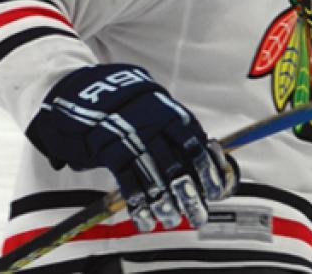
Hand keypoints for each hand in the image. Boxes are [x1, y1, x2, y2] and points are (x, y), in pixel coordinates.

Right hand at [25, 64, 237, 231]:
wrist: (95, 89)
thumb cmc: (137, 105)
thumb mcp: (164, 109)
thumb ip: (182, 133)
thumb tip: (209, 161)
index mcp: (175, 118)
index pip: (198, 150)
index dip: (209, 174)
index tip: (215, 194)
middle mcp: (157, 130)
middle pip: (179, 170)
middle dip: (190, 197)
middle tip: (198, 218)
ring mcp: (134, 141)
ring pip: (155, 180)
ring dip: (164, 206)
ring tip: (169, 222)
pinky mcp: (112, 152)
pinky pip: (128, 183)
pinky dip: (138, 205)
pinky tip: (144, 220)